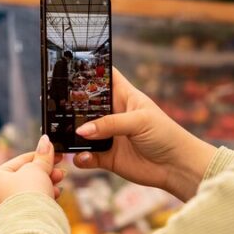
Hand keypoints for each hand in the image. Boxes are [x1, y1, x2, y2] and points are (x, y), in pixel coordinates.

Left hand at [0, 135, 65, 221]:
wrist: (29, 229)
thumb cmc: (27, 196)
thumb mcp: (37, 170)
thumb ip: (42, 156)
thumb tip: (46, 141)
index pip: (18, 162)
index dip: (39, 156)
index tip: (54, 153)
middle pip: (23, 180)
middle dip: (44, 175)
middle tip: (60, 172)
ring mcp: (0, 213)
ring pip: (26, 195)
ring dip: (44, 188)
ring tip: (58, 186)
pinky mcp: (11, 226)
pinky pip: (27, 208)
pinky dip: (39, 202)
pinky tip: (52, 199)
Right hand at [73, 68, 216, 200]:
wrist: (177, 166)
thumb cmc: (165, 134)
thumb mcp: (139, 121)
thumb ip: (110, 124)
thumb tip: (82, 130)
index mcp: (123, 97)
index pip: (104, 76)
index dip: (89, 70)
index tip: (68, 67)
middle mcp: (113, 115)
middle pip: (86, 105)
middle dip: (71, 106)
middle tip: (55, 107)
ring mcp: (109, 136)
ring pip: (83, 132)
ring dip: (72, 134)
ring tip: (61, 135)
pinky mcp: (107, 157)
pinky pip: (86, 156)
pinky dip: (81, 157)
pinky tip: (81, 157)